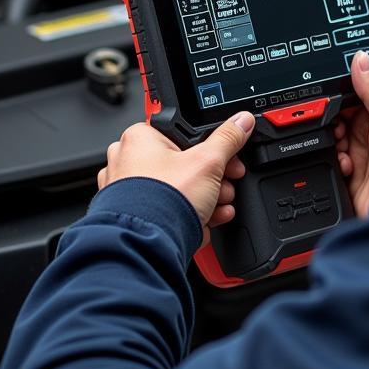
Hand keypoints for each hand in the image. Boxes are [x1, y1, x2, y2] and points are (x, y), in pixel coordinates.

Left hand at [98, 114, 254, 241]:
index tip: (230, 158)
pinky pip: (169, 208)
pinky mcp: (137, 216)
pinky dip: (190, 213)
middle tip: (226, 183)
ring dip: (207, 197)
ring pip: (178, 188)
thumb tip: (241, 122)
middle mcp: (128, 161)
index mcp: (140, 138)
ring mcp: (129, 192)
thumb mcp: (208, 162)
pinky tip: (207, 218)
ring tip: (218, 205)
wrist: (148, 246)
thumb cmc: (163, 202)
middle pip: (184, 163)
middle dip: (213, 177)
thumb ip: (228, 139)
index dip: (214, 147)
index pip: (185, 134)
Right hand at [334, 51, 368, 217]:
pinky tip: (346, 166)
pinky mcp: (348, 177)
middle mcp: (368, 133)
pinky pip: (327, 164)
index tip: (328, 97)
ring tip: (344, 148)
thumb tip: (360, 58)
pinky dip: (332, 163)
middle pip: (334, 118)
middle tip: (337, 126)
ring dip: (331, 143)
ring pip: (328, 141)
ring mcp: (358, 156)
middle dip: (329, 121)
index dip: (337, 95)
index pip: (350, 95)